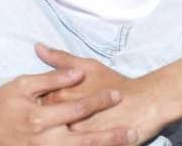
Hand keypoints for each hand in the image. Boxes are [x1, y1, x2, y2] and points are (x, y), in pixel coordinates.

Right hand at [0, 64, 134, 145]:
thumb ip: (51, 78)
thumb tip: (76, 73)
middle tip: (132, 131)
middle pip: (85, 139)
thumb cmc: (0, 105)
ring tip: (125, 144)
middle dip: (110, 137)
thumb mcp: (22, 85)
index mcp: (41, 118)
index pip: (78, 108)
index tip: (118, 94)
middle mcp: (45, 141)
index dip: (100, 101)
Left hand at [37, 44, 168, 144]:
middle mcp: (65, 115)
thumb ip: (60, 58)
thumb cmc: (115, 82)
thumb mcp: (88, 66)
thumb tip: (38, 47)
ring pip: (55, 138)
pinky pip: (74, 145)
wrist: (143, 102)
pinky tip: (71, 139)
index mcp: (61, 94)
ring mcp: (76, 133)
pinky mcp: (90, 144)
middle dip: (46, 121)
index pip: (39, 101)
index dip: (42, 103)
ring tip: (67, 128)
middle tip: (56, 119)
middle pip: (44, 122)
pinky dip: (70, 142)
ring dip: (55, 135)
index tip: (48, 104)